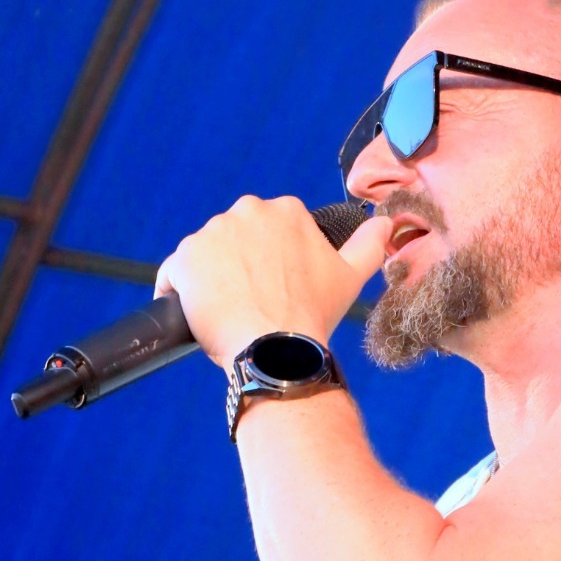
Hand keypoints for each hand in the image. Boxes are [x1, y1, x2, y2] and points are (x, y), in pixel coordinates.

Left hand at [155, 196, 392, 369]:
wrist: (277, 349)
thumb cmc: (314, 315)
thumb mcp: (352, 277)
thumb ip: (370, 244)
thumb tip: (386, 222)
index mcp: (286, 211)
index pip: (268, 231)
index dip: (270, 262)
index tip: (276, 287)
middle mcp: (246, 212)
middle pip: (235, 239)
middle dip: (239, 267)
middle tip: (255, 303)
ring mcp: (212, 233)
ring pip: (206, 256)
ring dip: (212, 279)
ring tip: (229, 313)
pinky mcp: (184, 259)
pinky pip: (174, 275)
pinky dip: (179, 292)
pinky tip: (194, 314)